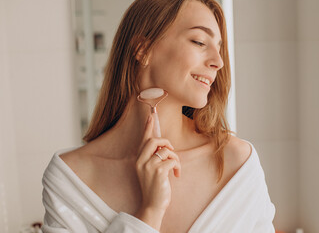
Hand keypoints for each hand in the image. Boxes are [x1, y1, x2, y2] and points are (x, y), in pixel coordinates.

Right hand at [134, 113, 180, 227]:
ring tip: (175, 168)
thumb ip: (153, 157)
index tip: (151, 115)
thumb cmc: (154, 188)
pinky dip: (178, 166)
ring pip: (166, 150)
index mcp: (138, 160)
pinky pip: (173, 160)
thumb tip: (164, 146)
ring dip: (175, 158)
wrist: (152, 205)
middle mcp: (141, 161)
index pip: (143, 139)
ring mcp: (149, 166)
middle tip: (172, 150)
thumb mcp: (150, 170)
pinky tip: (177, 175)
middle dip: (167, 142)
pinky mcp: (158, 171)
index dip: (148, 127)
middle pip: (154, 140)